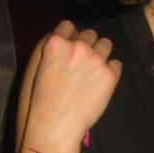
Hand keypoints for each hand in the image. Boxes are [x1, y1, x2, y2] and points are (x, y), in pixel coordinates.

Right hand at [23, 21, 121, 152]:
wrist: (55, 126)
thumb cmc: (40, 100)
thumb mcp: (37, 67)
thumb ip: (52, 49)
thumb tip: (65, 39)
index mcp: (56, 43)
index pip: (68, 26)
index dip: (70, 37)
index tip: (71, 48)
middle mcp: (78, 46)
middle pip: (89, 34)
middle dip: (87, 45)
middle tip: (82, 63)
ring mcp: (96, 60)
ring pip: (106, 44)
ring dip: (101, 54)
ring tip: (94, 70)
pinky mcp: (110, 75)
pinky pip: (117, 64)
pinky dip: (111, 71)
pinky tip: (102, 83)